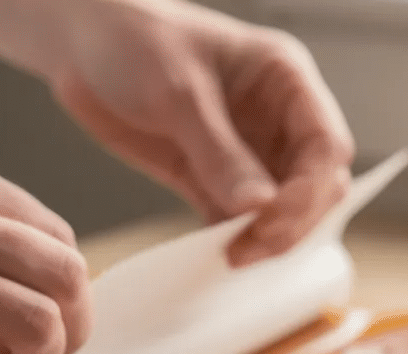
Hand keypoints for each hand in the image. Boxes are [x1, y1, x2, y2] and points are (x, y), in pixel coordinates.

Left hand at [50, 0, 354, 264]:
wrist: (81, 44)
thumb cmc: (134, 40)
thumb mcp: (178, 92)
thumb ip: (219, 151)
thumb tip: (258, 207)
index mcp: (285, 81)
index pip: (326, 146)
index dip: (310, 190)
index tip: (270, 220)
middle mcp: (276, 119)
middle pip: (314, 186)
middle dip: (291, 222)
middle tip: (249, 248)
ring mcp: (247, 152)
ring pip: (281, 210)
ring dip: (265, 239)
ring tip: (233, 257)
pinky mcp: (212, 179)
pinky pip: (236, 221)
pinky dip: (232, 241)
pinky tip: (215, 258)